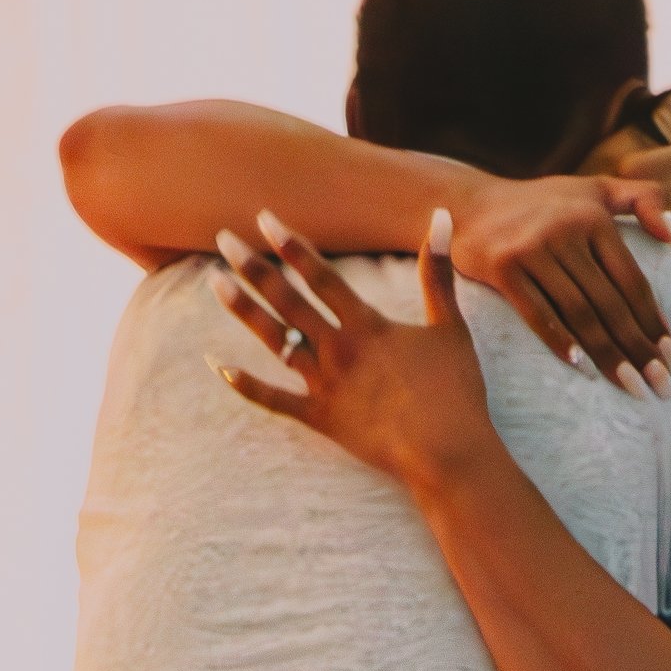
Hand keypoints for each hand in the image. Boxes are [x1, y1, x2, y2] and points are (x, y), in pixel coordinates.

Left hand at [210, 211, 495, 497]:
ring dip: (242, 310)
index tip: (263, 220)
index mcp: (367, 325)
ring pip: (274, 340)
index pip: (320, 276)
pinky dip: (246, 385)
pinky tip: (218, 366)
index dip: (291, 246)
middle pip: (287, 301)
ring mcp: (325, 385)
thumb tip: (442, 216)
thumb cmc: (456, 393)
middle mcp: (339, 349)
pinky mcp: (321, 419)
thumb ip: (438, 273)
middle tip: (224, 240)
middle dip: (253, 267)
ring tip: (214, 282)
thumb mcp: (450, 327)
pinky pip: (275, 401)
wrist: (448, 454)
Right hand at [447, 172, 670, 387]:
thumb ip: (641, 199)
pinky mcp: (502, 267)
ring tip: (630, 386)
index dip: (653, 320)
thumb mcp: (594, 189)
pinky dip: (559, 341)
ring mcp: (532, 248)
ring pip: (578, 312)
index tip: (670, 356)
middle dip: (638, 347)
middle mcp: (566, 229)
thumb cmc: (542, 204)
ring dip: (607, 354)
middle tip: (660, 385)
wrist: (471, 205)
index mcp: (593, 216)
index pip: (631, 279)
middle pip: (609, 302)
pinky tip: (581, 369)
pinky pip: (537, 312)